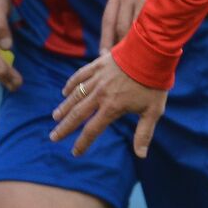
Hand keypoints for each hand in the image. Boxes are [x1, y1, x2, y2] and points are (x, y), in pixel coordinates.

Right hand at [51, 50, 165, 157]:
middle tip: (53, 137)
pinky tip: (65, 91)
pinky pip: (79, 76)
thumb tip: (141, 155)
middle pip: (77, 114)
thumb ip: (144, 133)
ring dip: (64, 107)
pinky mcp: (98, 65)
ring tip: (55, 117)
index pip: (92, 130)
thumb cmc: (154, 83)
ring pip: (75, 96)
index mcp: (112, 107)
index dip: (82, 143)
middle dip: (65, 127)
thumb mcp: (153, 111)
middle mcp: (100, 95)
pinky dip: (70, 84)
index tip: (75, 152)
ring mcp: (97, 79)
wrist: (152, 52)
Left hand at [100, 0, 160, 52]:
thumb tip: (118, 41)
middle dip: (121, 44)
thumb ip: (130, 10)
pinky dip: (147, 37)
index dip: (106, 39)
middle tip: (124, 60)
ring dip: (135, 43)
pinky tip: (152, 44)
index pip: (107, 20)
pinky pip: (145, 26)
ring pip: (131, 28)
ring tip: (139, 55)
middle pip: (119, 26)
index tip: (104, 54)